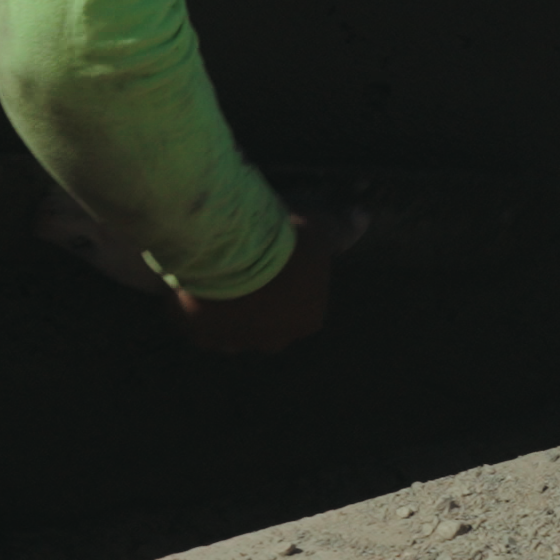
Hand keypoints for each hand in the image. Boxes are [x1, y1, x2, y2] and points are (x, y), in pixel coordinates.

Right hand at [172, 229, 332, 352]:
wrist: (229, 251)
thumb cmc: (282, 242)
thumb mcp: (320, 227)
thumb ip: (341, 228)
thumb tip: (363, 218)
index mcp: (307, 320)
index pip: (305, 303)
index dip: (293, 279)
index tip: (280, 257)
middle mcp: (274, 340)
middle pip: (270, 321)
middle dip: (262, 301)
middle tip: (250, 264)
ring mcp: (234, 341)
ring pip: (234, 328)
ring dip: (229, 310)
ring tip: (221, 276)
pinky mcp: (199, 335)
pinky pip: (200, 325)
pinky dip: (196, 309)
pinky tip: (196, 284)